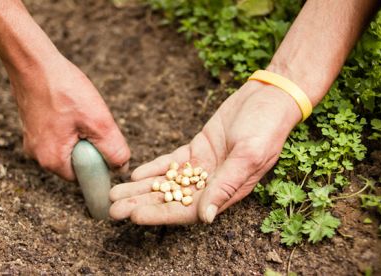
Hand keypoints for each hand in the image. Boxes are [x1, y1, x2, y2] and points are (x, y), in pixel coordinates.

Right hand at [10, 55, 129, 180]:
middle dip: (92, 146)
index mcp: (53, 160)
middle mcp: (39, 155)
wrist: (35, 62)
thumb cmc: (64, 89)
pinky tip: (73, 109)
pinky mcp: (36, 128)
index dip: (101, 165)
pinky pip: (61, 136)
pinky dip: (72, 126)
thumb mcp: (99, 122)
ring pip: (71, 147)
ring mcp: (35, 141)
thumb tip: (122, 168)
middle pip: (78, 163)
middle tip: (95, 123)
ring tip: (83, 112)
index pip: (86, 178)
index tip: (106, 145)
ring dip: (83, 135)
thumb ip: (113, 150)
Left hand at [109, 80, 300, 223]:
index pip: (188, 210)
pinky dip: (154, 167)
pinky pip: (172, 161)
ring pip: (168, 181)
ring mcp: (204, 165)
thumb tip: (205, 217)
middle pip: (172, 199)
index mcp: (227, 190)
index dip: (160, 214)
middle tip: (113, 209)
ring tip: (116, 193)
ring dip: (142, 188)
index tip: (134, 216)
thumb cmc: (266, 127)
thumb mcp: (248, 155)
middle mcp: (213, 182)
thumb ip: (226, 185)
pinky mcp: (198, 148)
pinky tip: (136, 172)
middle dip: (142, 204)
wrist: (268, 98)